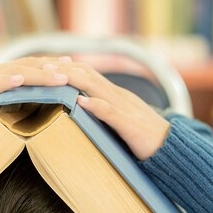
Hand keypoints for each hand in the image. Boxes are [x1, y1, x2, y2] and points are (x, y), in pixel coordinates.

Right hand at [0, 57, 72, 107]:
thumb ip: (2, 110)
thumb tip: (26, 115)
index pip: (25, 67)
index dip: (48, 66)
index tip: (71, 67)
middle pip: (23, 66)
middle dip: (49, 68)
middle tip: (72, 72)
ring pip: (11, 73)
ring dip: (37, 74)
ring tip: (57, 77)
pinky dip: (5, 81)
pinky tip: (22, 79)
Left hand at [54, 61, 170, 159]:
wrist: (171, 147)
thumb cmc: (142, 138)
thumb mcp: (117, 122)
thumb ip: (101, 114)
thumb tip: (79, 111)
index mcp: (113, 95)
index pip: (87, 75)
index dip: (66, 68)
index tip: (45, 64)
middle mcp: (117, 96)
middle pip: (87, 75)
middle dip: (63, 69)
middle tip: (40, 65)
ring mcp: (124, 108)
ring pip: (96, 87)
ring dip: (73, 79)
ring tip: (53, 75)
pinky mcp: (130, 125)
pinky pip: (111, 112)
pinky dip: (95, 105)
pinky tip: (80, 101)